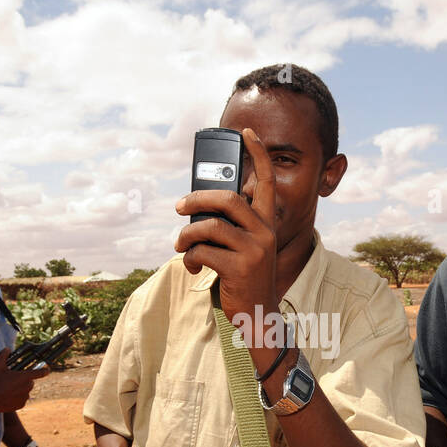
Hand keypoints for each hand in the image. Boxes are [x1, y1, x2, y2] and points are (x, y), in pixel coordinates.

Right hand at [0, 348, 47, 414]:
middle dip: (24, 380)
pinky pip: (21, 400)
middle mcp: (27, 387)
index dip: (44, 370)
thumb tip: (7, 349)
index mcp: (24, 377)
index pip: (40, 373)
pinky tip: (7, 396)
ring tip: (8, 389)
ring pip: (26, 391)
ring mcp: (25, 397)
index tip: (47, 370)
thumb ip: (3, 356)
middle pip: (30, 382)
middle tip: (13, 380)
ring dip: (20, 389)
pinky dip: (17, 398)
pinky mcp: (21, 405)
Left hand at [173, 127, 276, 331]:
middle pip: (227, 199)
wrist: (258, 314)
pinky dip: (190, 258)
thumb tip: (195, 208)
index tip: (245, 133)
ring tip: (181, 246)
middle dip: (196, 200)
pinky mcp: (239, 269)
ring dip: (186, 235)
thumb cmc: (245, 277)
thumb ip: (232, 226)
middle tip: (178, 207)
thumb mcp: (246, 247)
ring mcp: (254, 251)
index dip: (257, 155)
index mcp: (267, 223)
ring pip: (209, 226)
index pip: (266, 182)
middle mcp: (265, 233)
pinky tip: (193, 267)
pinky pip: (203, 252)